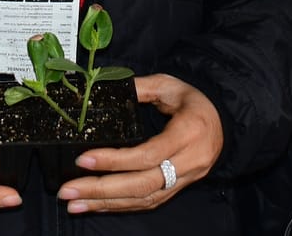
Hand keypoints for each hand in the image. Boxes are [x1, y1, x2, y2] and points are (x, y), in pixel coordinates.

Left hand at [58, 74, 221, 214]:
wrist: (224, 122)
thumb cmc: (195, 101)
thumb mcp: (170, 85)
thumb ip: (140, 87)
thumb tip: (104, 89)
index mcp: (188, 133)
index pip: (148, 155)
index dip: (115, 161)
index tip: (83, 159)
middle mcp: (189, 162)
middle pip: (142, 185)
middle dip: (101, 190)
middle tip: (67, 192)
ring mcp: (185, 180)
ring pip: (143, 199)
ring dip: (105, 204)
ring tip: (74, 204)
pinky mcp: (178, 189)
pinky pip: (148, 202)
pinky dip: (120, 206)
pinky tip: (96, 205)